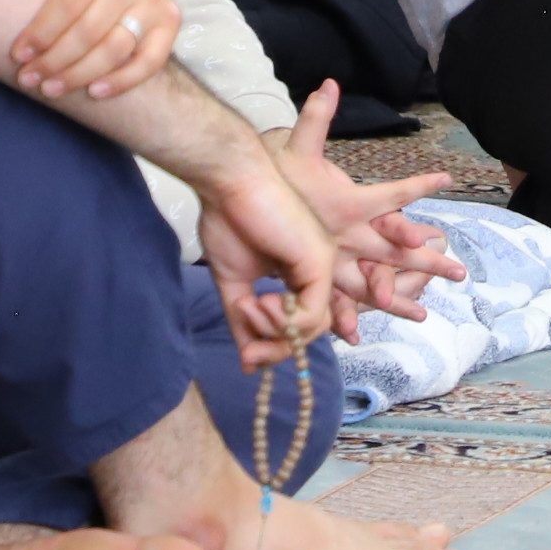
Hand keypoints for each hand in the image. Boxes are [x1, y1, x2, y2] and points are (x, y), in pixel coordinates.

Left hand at [10, 0, 176, 98]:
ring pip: (115, 50)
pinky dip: (123, 81)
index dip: (41, 32)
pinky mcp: (169, 22)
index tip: (18, 54)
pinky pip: (150, 61)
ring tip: (51, 88)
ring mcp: (155, 1)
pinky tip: (94, 92)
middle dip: (54, 61)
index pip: (68, 2)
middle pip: (88, 32)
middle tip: (28, 78)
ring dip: (79, 75)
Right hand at [194, 165, 340, 369]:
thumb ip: (244, 323)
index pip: (301, 325)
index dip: (277, 346)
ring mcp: (322, 266)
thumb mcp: (235, 285)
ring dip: (274, 332)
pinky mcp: (319, 263)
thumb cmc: (229, 221)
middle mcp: (318, 271)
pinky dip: (281, 320)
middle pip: (310, 332)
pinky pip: (310, 314)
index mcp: (300, 274)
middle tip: (249, 349)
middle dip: (277, 348)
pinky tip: (260, 301)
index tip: (248, 355)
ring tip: (250, 308)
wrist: (227, 184)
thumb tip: (248, 365)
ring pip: (312, 328)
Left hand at [274, 83, 465, 340]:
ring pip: (374, 279)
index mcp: (353, 202)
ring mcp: (339, 255)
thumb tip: (328, 84)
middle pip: (396, 250)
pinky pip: (336, 301)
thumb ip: (315, 118)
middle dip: (426, 261)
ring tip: (422, 312)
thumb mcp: (298, 149)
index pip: (392, 199)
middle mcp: (354, 231)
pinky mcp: (318, 273)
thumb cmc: (282, 173)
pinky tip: (353, 336)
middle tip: (461, 270)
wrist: (252, 198)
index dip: (418, 188)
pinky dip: (346, 318)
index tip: (447, 178)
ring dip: (394, 296)